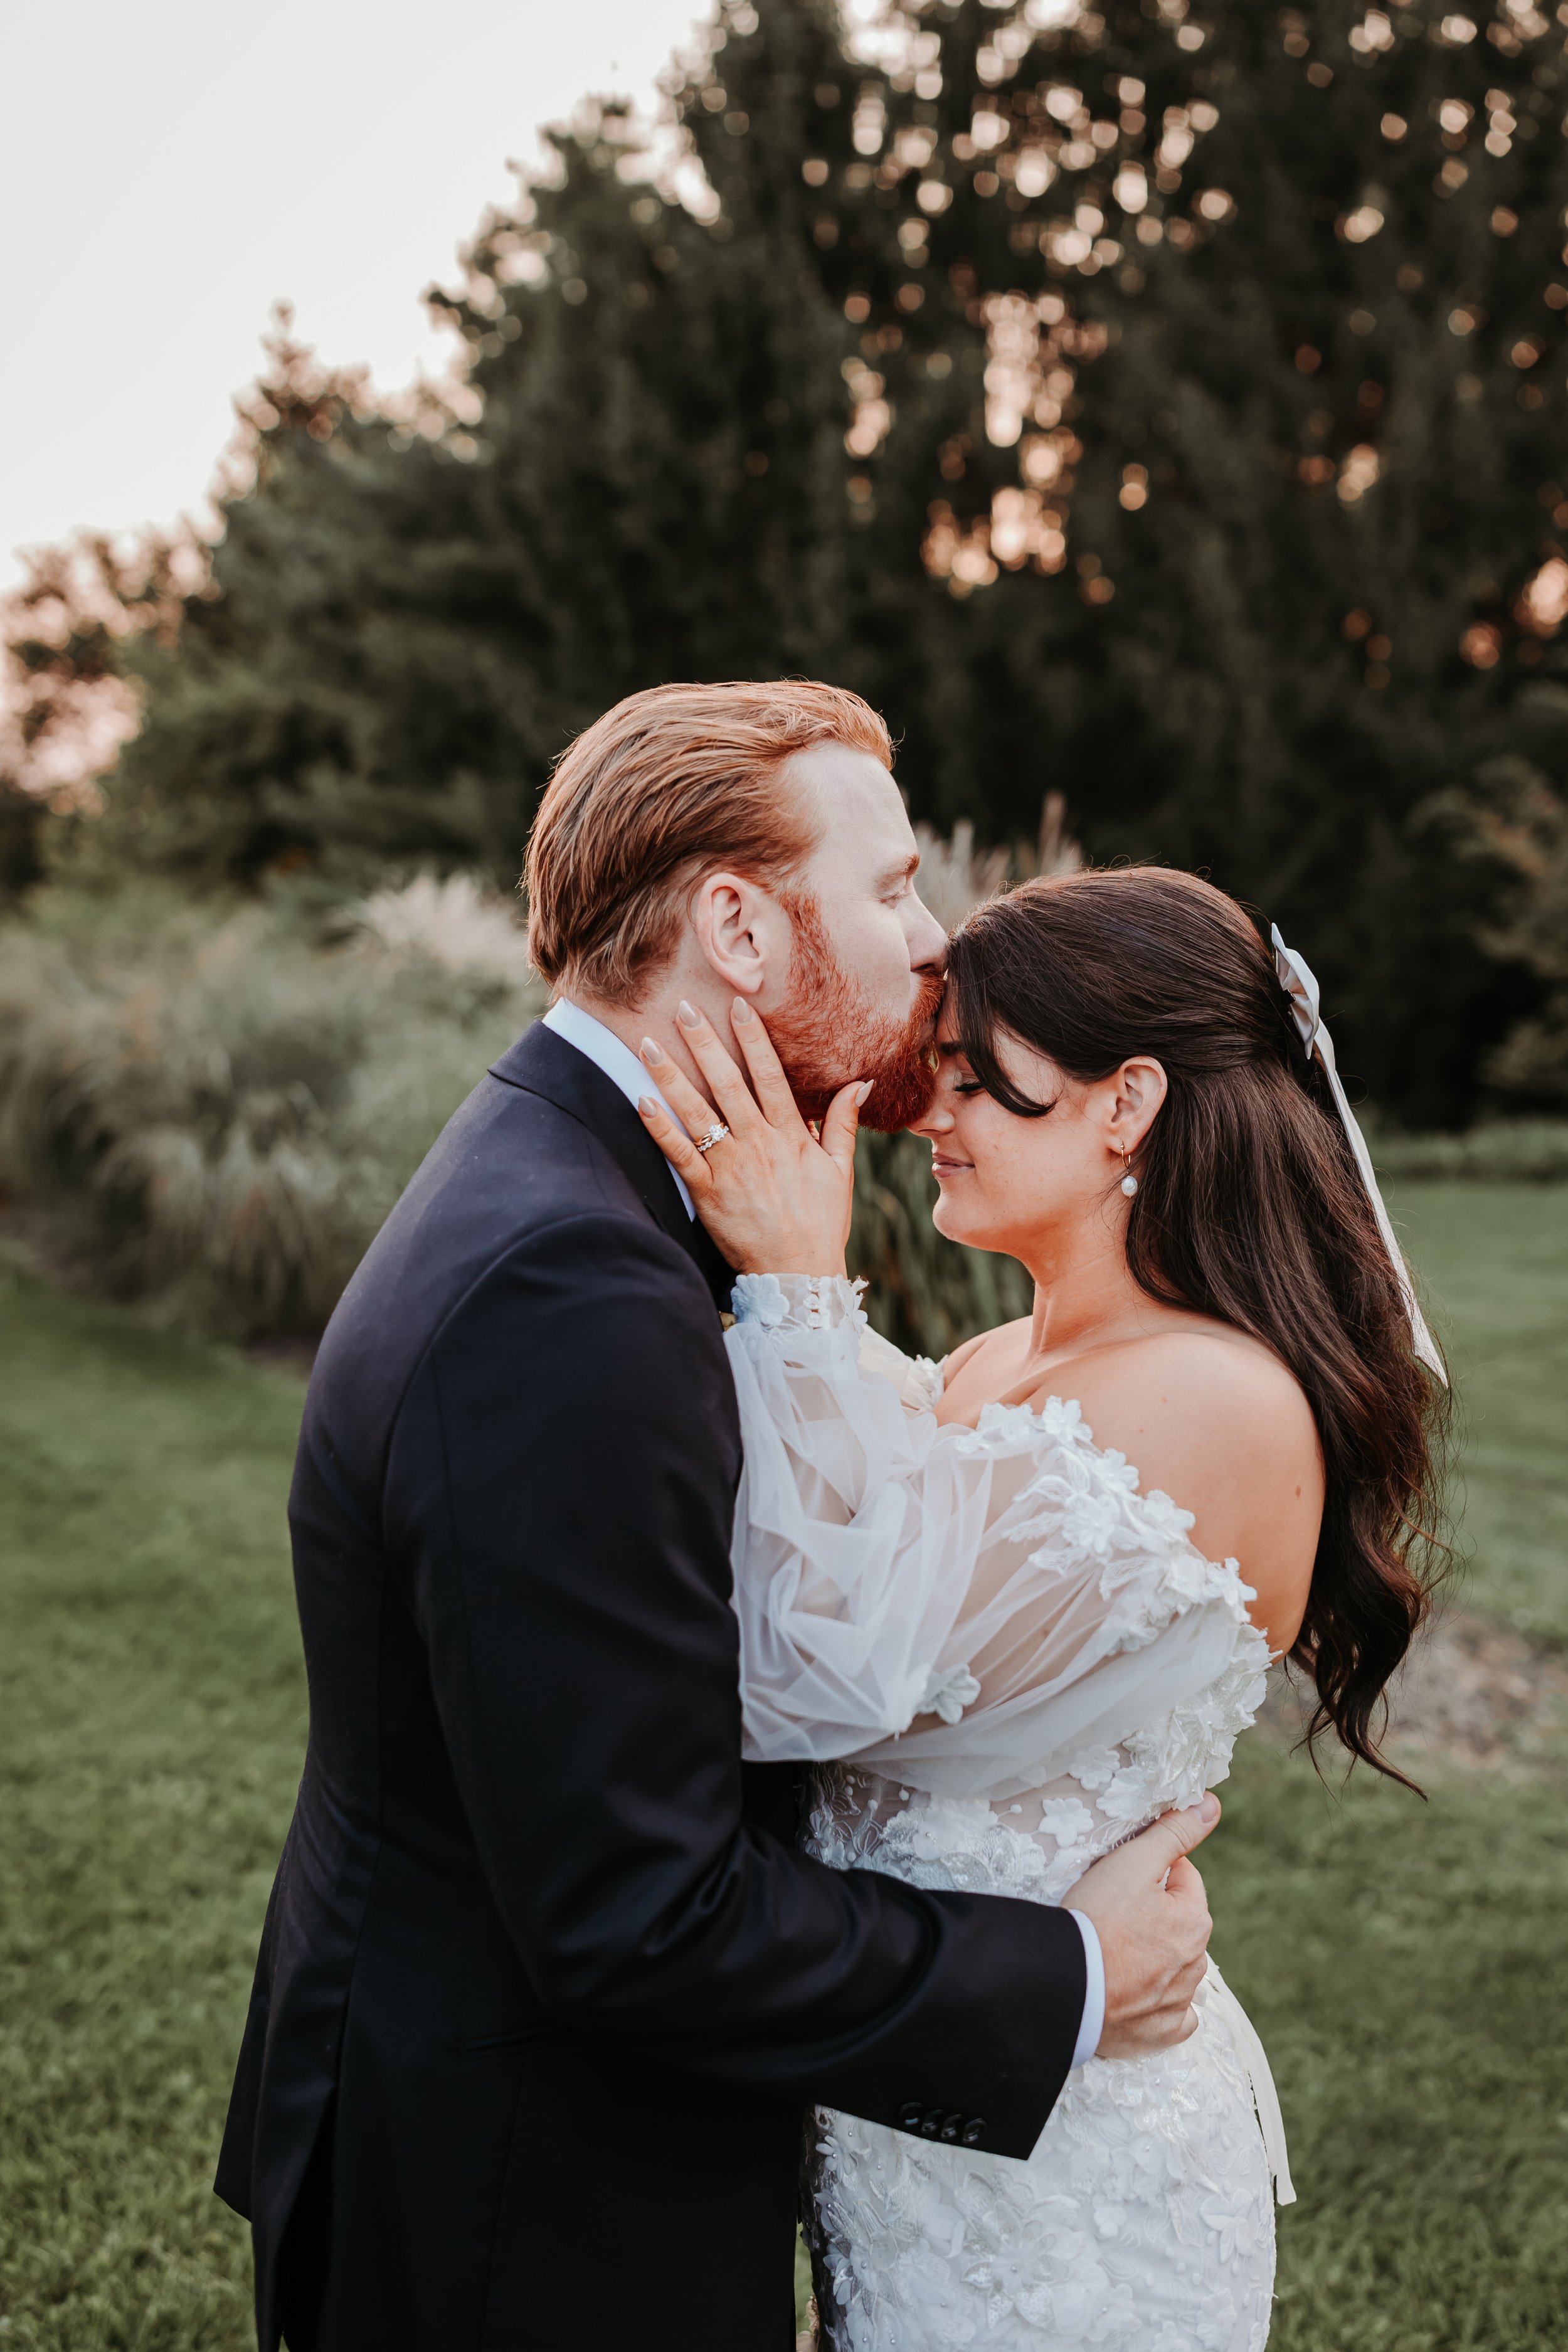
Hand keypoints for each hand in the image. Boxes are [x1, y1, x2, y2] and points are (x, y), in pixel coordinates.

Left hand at [635, 1000, 865, 1275]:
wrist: (797, 1275)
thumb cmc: (820, 1224)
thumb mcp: (840, 1171)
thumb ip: (843, 1123)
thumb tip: (862, 1082)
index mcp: (791, 1136)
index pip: (770, 1076)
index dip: (754, 1038)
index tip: (739, 1005)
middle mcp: (759, 1144)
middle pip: (728, 1083)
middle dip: (705, 1043)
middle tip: (684, 1007)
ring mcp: (731, 1167)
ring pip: (698, 1112)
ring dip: (671, 1076)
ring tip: (649, 1044)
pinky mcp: (708, 1192)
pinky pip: (680, 1154)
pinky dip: (660, 1128)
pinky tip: (641, 1100)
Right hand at [1064, 1795, 1220, 2059]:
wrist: (1065, 1986)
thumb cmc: (1097, 1919)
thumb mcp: (1133, 1862)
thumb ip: (1174, 1833)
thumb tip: (1210, 1806)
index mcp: (1195, 1921)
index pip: (1184, 1878)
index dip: (1151, 1870)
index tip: (1120, 1877)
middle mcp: (1195, 1964)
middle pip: (1179, 1923)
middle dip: (1156, 1914)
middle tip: (1112, 1912)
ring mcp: (1177, 2002)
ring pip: (1176, 1968)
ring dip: (1155, 1956)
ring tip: (1115, 1950)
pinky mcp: (1157, 2033)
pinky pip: (1173, 2017)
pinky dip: (1160, 2005)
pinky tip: (1137, 1994)